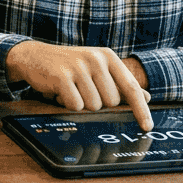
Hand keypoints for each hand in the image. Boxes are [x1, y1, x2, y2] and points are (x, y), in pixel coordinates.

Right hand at [4, 41, 153, 129]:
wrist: (35, 56)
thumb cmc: (69, 66)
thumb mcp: (97, 69)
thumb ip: (120, 83)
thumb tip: (146, 97)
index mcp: (108, 56)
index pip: (130, 87)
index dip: (141, 109)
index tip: (147, 126)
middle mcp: (96, 59)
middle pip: (111, 102)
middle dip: (97, 102)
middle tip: (83, 90)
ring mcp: (78, 67)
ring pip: (93, 106)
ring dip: (81, 103)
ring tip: (71, 89)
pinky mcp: (62, 77)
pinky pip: (75, 106)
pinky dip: (67, 104)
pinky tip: (60, 91)